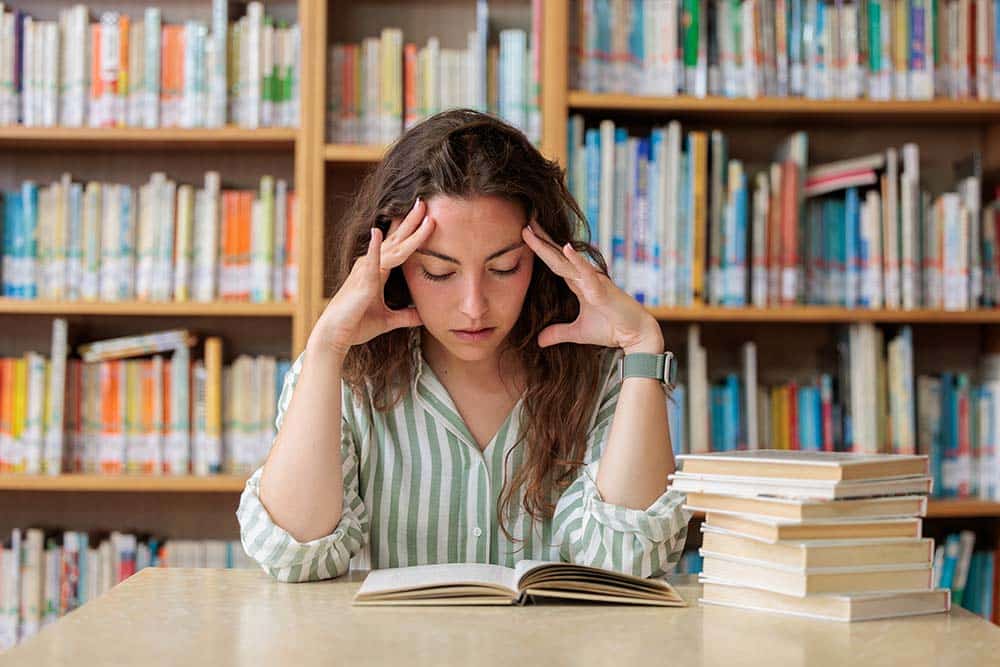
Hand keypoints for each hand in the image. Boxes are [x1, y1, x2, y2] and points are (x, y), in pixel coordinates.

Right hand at [309, 198, 434, 356]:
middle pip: (396, 239)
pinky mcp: (361, 282)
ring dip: (405, 230)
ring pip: (391, 247)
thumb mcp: (388, 320)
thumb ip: (406, 316)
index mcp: (377, 271)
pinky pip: (370, 263)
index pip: (399, 247)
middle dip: (411, 221)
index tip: (427, 217)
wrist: (336, 336)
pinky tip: (377, 232)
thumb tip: (423, 316)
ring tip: (418, 212)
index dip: (412, 232)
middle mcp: (371, 266)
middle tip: (424, 202)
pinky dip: (374, 248)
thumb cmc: (357, 324)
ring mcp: (365, 271)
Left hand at [522, 220, 662, 353]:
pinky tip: (565, 247)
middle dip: (540, 240)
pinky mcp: (602, 289)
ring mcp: (593, 280)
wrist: (635, 336)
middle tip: (525, 222)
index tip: (524, 235)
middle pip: (557, 256)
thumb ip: (558, 333)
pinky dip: (576, 260)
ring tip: (533, 229)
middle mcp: (585, 277)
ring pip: (566, 260)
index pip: (555, 263)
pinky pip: (587, 272)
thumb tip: (539, 341)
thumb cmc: (611, 329)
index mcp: (579, 283)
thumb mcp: (577, 333)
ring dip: (549, 245)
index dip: (540, 249)